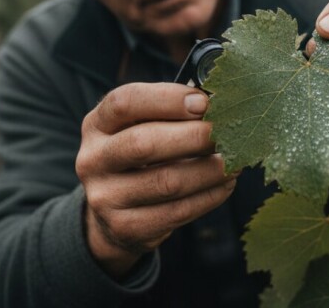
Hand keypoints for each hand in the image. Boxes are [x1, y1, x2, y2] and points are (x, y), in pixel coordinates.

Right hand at [75, 83, 235, 277]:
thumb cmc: (139, 157)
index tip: (203, 102)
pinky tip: (225, 184)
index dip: (167, 99)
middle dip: (194, 136)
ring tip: (234, 159)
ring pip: (166, 182)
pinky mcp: (126, 228)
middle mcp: (94, 160)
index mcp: (97, 125)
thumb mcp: (139, 127)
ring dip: (209, 169)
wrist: (110, 215)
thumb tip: (217, 104)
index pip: (125, 102)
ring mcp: (106, 198)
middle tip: (227, 132)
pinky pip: (177, 211)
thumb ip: (168, 112)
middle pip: (144, 143)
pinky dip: (209, 196)